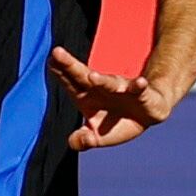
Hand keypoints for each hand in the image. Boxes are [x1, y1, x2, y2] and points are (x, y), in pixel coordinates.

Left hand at [49, 47, 175, 149]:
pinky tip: (140, 82)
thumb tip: (74, 143)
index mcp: (85, 95)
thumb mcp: (98, 136)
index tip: (49, 60)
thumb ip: (84, 140)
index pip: (69, 82)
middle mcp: (100, 88)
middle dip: (69, 64)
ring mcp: (120, 88)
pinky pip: (139, 89)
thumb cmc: (116, 121)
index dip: (59, 72)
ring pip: (110, 83)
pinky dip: (139, 85)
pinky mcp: (141, 93)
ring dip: (102, 80)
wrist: (147, 114)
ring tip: (92, 77)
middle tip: (57, 52)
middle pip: (82, 75)